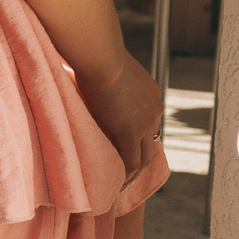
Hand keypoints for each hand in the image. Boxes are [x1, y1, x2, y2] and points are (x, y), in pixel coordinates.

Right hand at [72, 53, 165, 184]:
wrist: (100, 57)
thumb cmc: (94, 53)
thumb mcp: (106, 68)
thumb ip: (103, 78)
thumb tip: (82, 72)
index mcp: (151, 93)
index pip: (148, 122)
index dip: (138, 137)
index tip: (126, 148)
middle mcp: (155, 109)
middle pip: (151, 142)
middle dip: (140, 158)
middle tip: (127, 173)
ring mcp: (146, 123)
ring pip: (144, 157)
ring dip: (133, 173)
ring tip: (119, 185)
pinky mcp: (131, 132)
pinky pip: (131, 162)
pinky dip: (125, 175)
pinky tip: (114, 184)